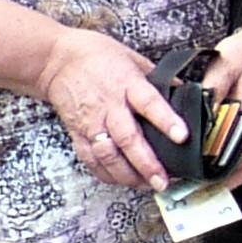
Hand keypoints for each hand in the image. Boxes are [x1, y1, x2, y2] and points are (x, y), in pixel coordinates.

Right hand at [36, 28, 181, 192]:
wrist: (56, 60)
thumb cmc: (98, 56)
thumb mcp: (134, 59)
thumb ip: (158, 80)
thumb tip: (186, 94)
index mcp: (127, 84)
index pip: (149, 103)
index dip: (166, 120)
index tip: (182, 136)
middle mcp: (108, 106)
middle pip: (128, 138)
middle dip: (147, 163)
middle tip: (163, 181)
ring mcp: (91, 122)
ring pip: (108, 154)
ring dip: (127, 175)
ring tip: (147, 186)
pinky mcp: (77, 132)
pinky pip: (90, 158)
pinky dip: (105, 173)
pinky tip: (122, 181)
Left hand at [197, 29, 241, 186]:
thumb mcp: (224, 68)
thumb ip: (211, 90)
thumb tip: (199, 111)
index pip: (240, 154)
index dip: (221, 172)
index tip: (198, 181)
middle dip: (217, 183)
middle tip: (189, 192)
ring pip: (241, 166)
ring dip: (220, 179)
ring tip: (192, 187)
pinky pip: (237, 158)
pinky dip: (222, 169)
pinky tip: (201, 171)